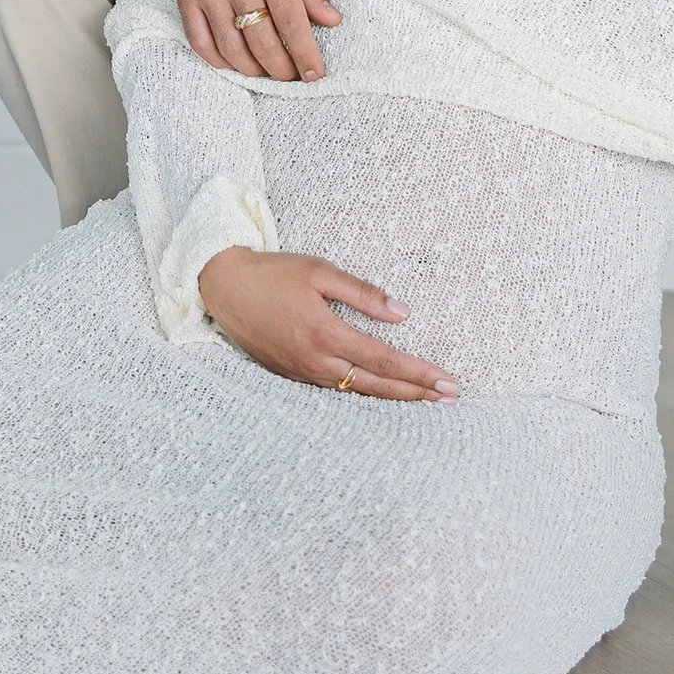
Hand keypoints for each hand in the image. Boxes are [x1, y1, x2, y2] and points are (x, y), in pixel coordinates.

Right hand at [168, 0, 341, 82]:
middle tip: (292, 77)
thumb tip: (331, 20)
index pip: (292, 24)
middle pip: (263, 43)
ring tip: (267, 73)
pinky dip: (219, 61)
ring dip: (253, 70)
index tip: (315, 75)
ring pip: (232, 49)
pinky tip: (234, 63)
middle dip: (282, 69)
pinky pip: (201, 42)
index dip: (305, 55)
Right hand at [196, 248, 457, 401]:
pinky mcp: (290, 376)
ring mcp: (302, 373)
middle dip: (417, 394)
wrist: (222, 287)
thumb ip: (362, 294)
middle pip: (376, 386)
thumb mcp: (319, 271)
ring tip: (426, 402)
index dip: (419, 373)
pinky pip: (335, 392)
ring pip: (357, 394)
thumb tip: (403, 314)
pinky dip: (364, 396)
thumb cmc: (273, 273)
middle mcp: (315, 361)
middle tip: (451, 400)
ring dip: (394, 399)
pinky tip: (381, 396)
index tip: (448, 382)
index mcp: (325, 333)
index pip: (384, 360)